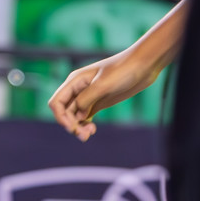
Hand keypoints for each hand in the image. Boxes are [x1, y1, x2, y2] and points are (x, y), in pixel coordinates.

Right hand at [48, 49, 162, 141]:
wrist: (143, 65)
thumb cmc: (123, 70)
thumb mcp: (103, 85)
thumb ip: (86, 99)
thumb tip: (76, 115)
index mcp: (74, 81)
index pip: (56, 102)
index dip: (60, 117)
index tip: (72, 128)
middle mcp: (78, 89)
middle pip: (64, 112)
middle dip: (71, 124)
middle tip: (85, 135)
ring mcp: (88, 96)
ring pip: (74, 116)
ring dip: (78, 127)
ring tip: (90, 133)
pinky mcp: (98, 102)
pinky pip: (84, 116)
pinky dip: (85, 124)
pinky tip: (92, 129)